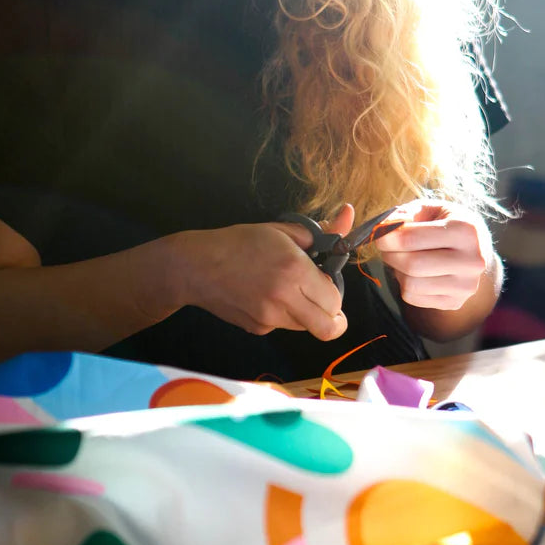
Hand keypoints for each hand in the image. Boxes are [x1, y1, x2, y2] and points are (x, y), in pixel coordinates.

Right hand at [174, 205, 354, 340]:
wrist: (196, 267)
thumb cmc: (238, 242)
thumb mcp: (280, 231)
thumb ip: (319, 231)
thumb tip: (348, 215)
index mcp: (294, 271)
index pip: (335, 300)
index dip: (335, 292)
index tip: (326, 281)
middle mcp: (285, 298)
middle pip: (328, 328)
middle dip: (334, 319)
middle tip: (326, 304)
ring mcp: (270, 318)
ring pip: (306, 327)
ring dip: (307, 314)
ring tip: (287, 291)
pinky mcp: (258, 328)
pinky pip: (282, 326)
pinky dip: (282, 315)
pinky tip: (264, 296)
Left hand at [376, 199, 493, 310]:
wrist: (475, 249)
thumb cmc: (446, 224)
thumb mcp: (430, 209)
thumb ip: (405, 214)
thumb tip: (383, 227)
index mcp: (465, 231)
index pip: (411, 239)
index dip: (386, 237)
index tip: (379, 233)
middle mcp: (471, 261)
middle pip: (411, 265)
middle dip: (389, 254)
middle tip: (386, 247)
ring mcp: (465, 285)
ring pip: (411, 284)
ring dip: (396, 270)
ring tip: (402, 258)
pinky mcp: (455, 302)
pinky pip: (413, 297)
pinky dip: (404, 284)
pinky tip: (413, 272)